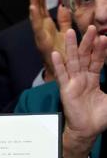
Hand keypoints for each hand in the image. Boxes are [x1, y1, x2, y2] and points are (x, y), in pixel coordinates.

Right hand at [29, 0, 71, 81]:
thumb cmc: (64, 54)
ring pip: (36, 16)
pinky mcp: (42, 42)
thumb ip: (64, 21)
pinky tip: (33, 7)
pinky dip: (34, 17)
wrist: (63, 72)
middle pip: (38, 9)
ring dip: (34, 3)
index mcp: (47, 27)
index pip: (44, 8)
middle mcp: (42, 30)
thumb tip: (64, 6)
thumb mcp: (66, 34)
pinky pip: (37, 28)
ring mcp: (40, 36)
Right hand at [51, 26, 106, 157]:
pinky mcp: (65, 89)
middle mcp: (82, 77)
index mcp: (93, 78)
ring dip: (71, 47)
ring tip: (71, 32)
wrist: (88, 130)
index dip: (100, 49)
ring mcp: (73, 82)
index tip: (104, 37)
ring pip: (72, 61)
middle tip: (91, 27)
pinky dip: (58, 64)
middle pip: (84, 56)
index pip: (96, 59)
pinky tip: (55, 54)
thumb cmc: (100, 116)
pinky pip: (62, 75)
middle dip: (87, 42)